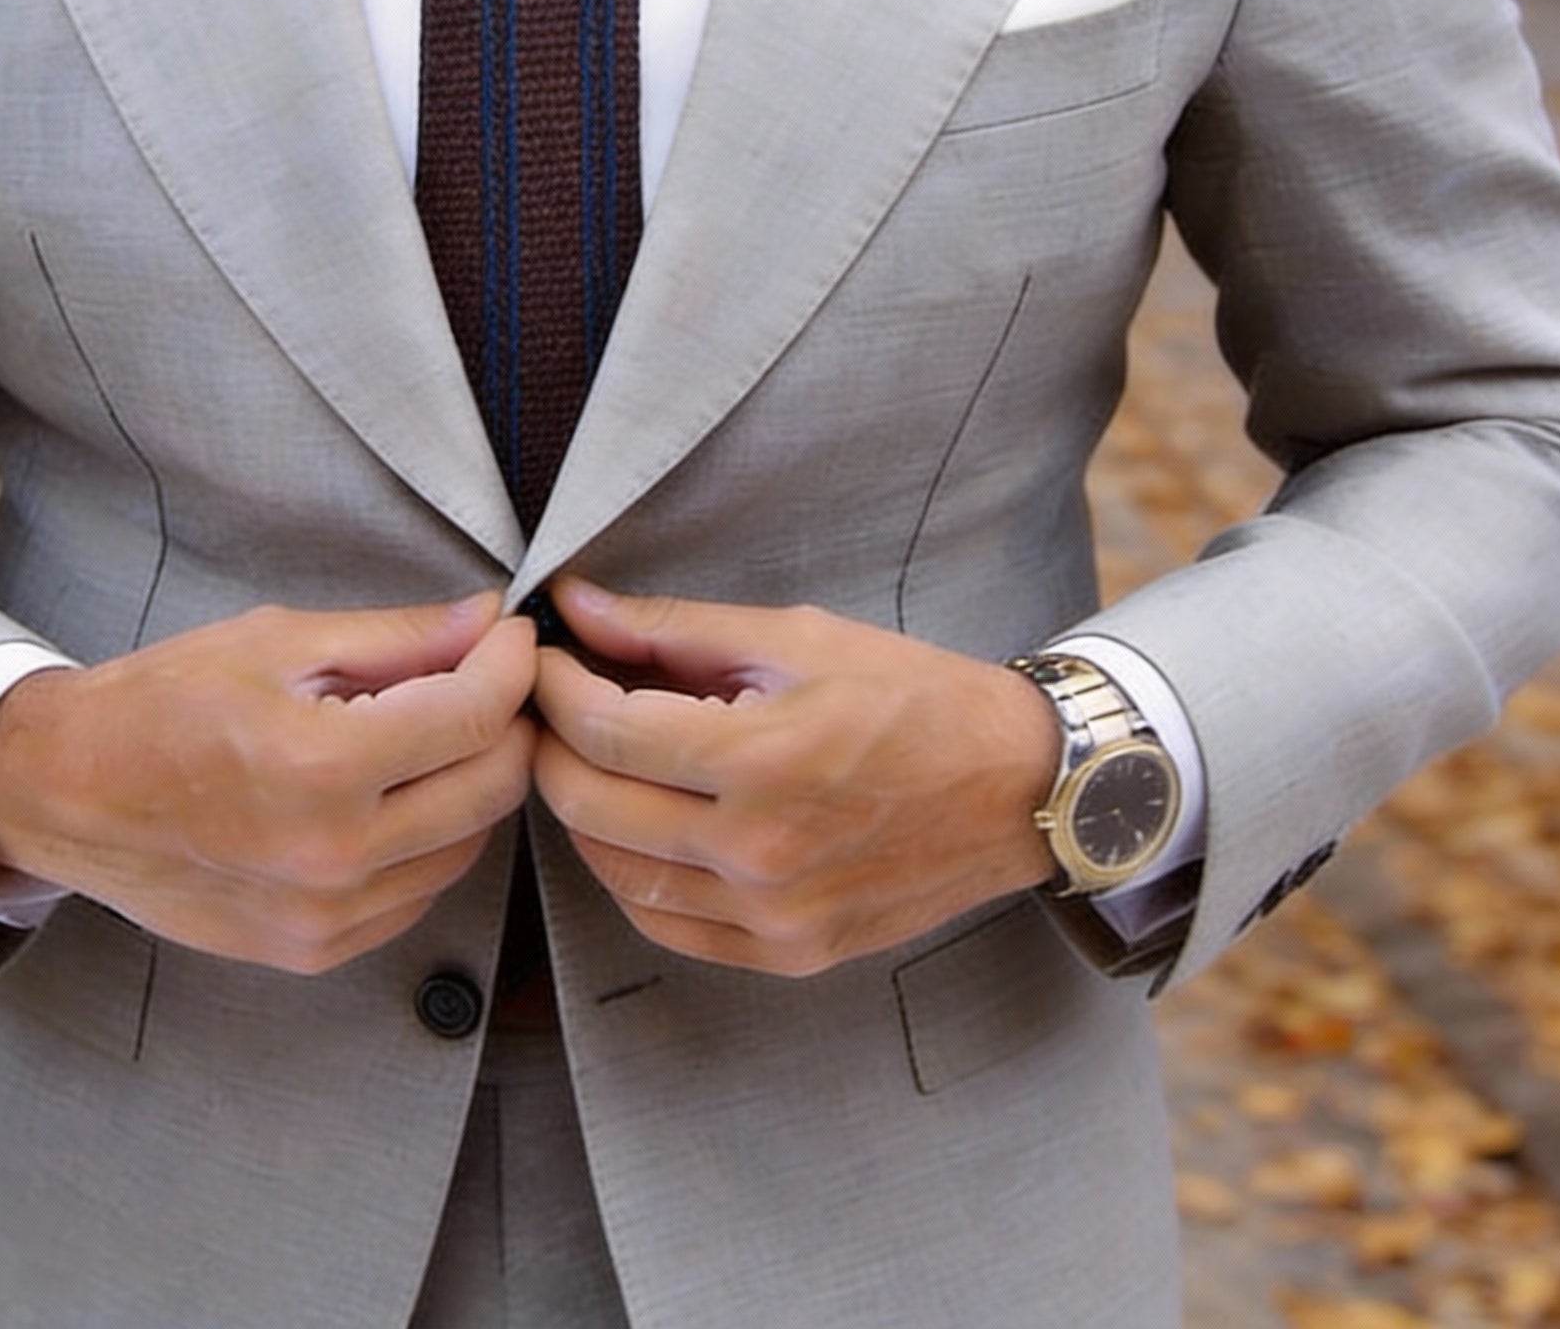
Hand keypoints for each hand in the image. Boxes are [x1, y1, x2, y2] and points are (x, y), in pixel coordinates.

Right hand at [0, 593, 536, 973]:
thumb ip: (398, 637)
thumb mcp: (278, 641)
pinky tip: (393, 794)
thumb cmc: (160, 704)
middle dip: (508, 721)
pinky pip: (420, 893)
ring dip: (472, 782)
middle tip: (484, 677)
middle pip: (492, 787)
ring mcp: (325, 915)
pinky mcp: (315, 949)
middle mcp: (333, 856)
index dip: (512, 663)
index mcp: (322, 767)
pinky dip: (431, 839)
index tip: (511, 635)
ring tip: (431, 731)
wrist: (67, 792)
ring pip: (468, 845)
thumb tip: (487, 622)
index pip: (476, 715)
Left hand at [531, 579, 1060, 976]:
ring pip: (613, 872)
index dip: (553, 687)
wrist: (1014, 787)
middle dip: (550, 745)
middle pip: (589, 804)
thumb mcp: (796, 638)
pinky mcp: (786, 953)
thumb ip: (674, 628)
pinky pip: (664, 923)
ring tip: (594, 758)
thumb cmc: (913, 698)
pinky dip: (629, 873)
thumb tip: (576, 606)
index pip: (603, 729)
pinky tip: (640, 823)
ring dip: (582, 810)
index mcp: (762, 759)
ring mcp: (772, 916)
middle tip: (553, 704)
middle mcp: (760, 852)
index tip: (544, 657)